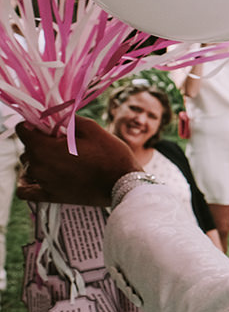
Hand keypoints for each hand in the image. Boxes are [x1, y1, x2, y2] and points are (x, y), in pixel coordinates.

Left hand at [16, 119, 139, 208]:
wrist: (123, 184)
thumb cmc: (111, 155)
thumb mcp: (92, 129)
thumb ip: (67, 120)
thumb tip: (54, 116)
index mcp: (45, 148)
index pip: (22, 130)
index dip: (35, 125)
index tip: (50, 127)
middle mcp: (38, 166)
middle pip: (27, 147)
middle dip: (40, 142)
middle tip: (63, 143)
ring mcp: (43, 182)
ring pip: (29, 165)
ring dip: (39, 160)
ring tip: (61, 160)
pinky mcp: (50, 196)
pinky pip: (25, 191)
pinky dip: (26, 182)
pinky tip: (37, 177)